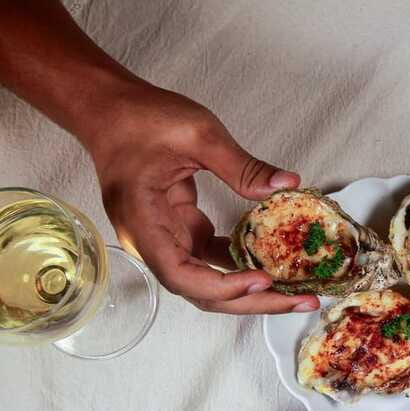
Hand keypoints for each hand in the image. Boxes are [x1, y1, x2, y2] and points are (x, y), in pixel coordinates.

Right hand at [82, 79, 319, 313]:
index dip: (222, 286)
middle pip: (200, 289)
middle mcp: (150, 240)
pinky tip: (274, 263)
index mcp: (143, 220)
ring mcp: (165, 237)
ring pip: (207, 279)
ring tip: (295, 292)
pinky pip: (211, 257)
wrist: (109, 109)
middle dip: (250, 300)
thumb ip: (242, 165)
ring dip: (250, 288)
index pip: (180, 274)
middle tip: (301, 301)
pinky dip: (241, 264)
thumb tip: (286, 185)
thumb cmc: (140, 119)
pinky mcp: (179, 228)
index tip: (261, 280)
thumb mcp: (198, 133)